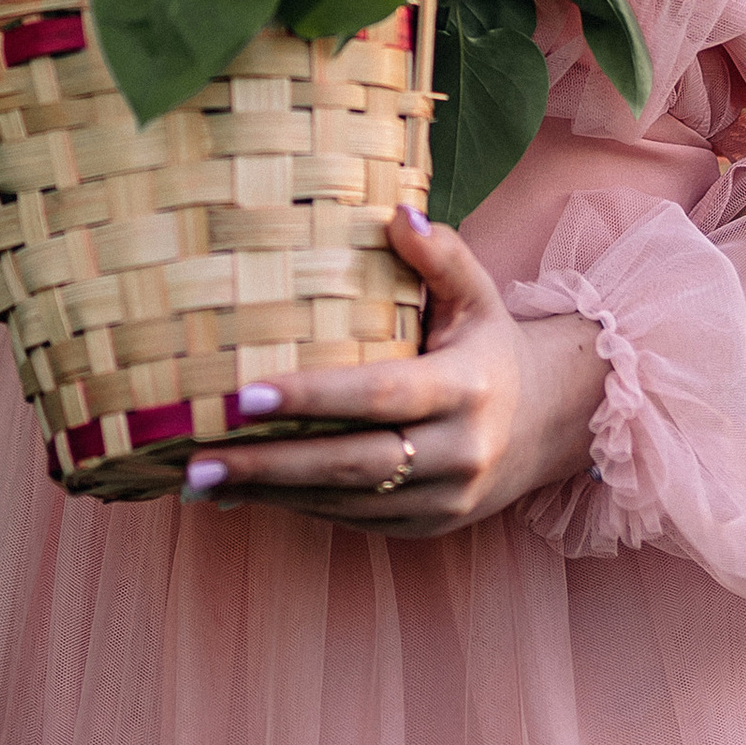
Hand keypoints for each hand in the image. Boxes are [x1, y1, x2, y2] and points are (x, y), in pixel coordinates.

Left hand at [177, 207, 606, 536]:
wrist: (548, 424)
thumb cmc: (490, 346)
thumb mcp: (476, 295)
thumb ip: (441, 256)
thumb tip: (397, 216)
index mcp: (466, 389)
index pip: (379, 395)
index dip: (312, 398)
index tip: (244, 394)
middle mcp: (458, 452)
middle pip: (351, 464)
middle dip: (269, 465)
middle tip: (196, 459)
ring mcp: (442, 500)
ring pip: (345, 502)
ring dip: (269, 495)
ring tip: (199, 479)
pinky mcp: (425, 528)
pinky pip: (352, 521)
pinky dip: (295, 508)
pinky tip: (242, 495)